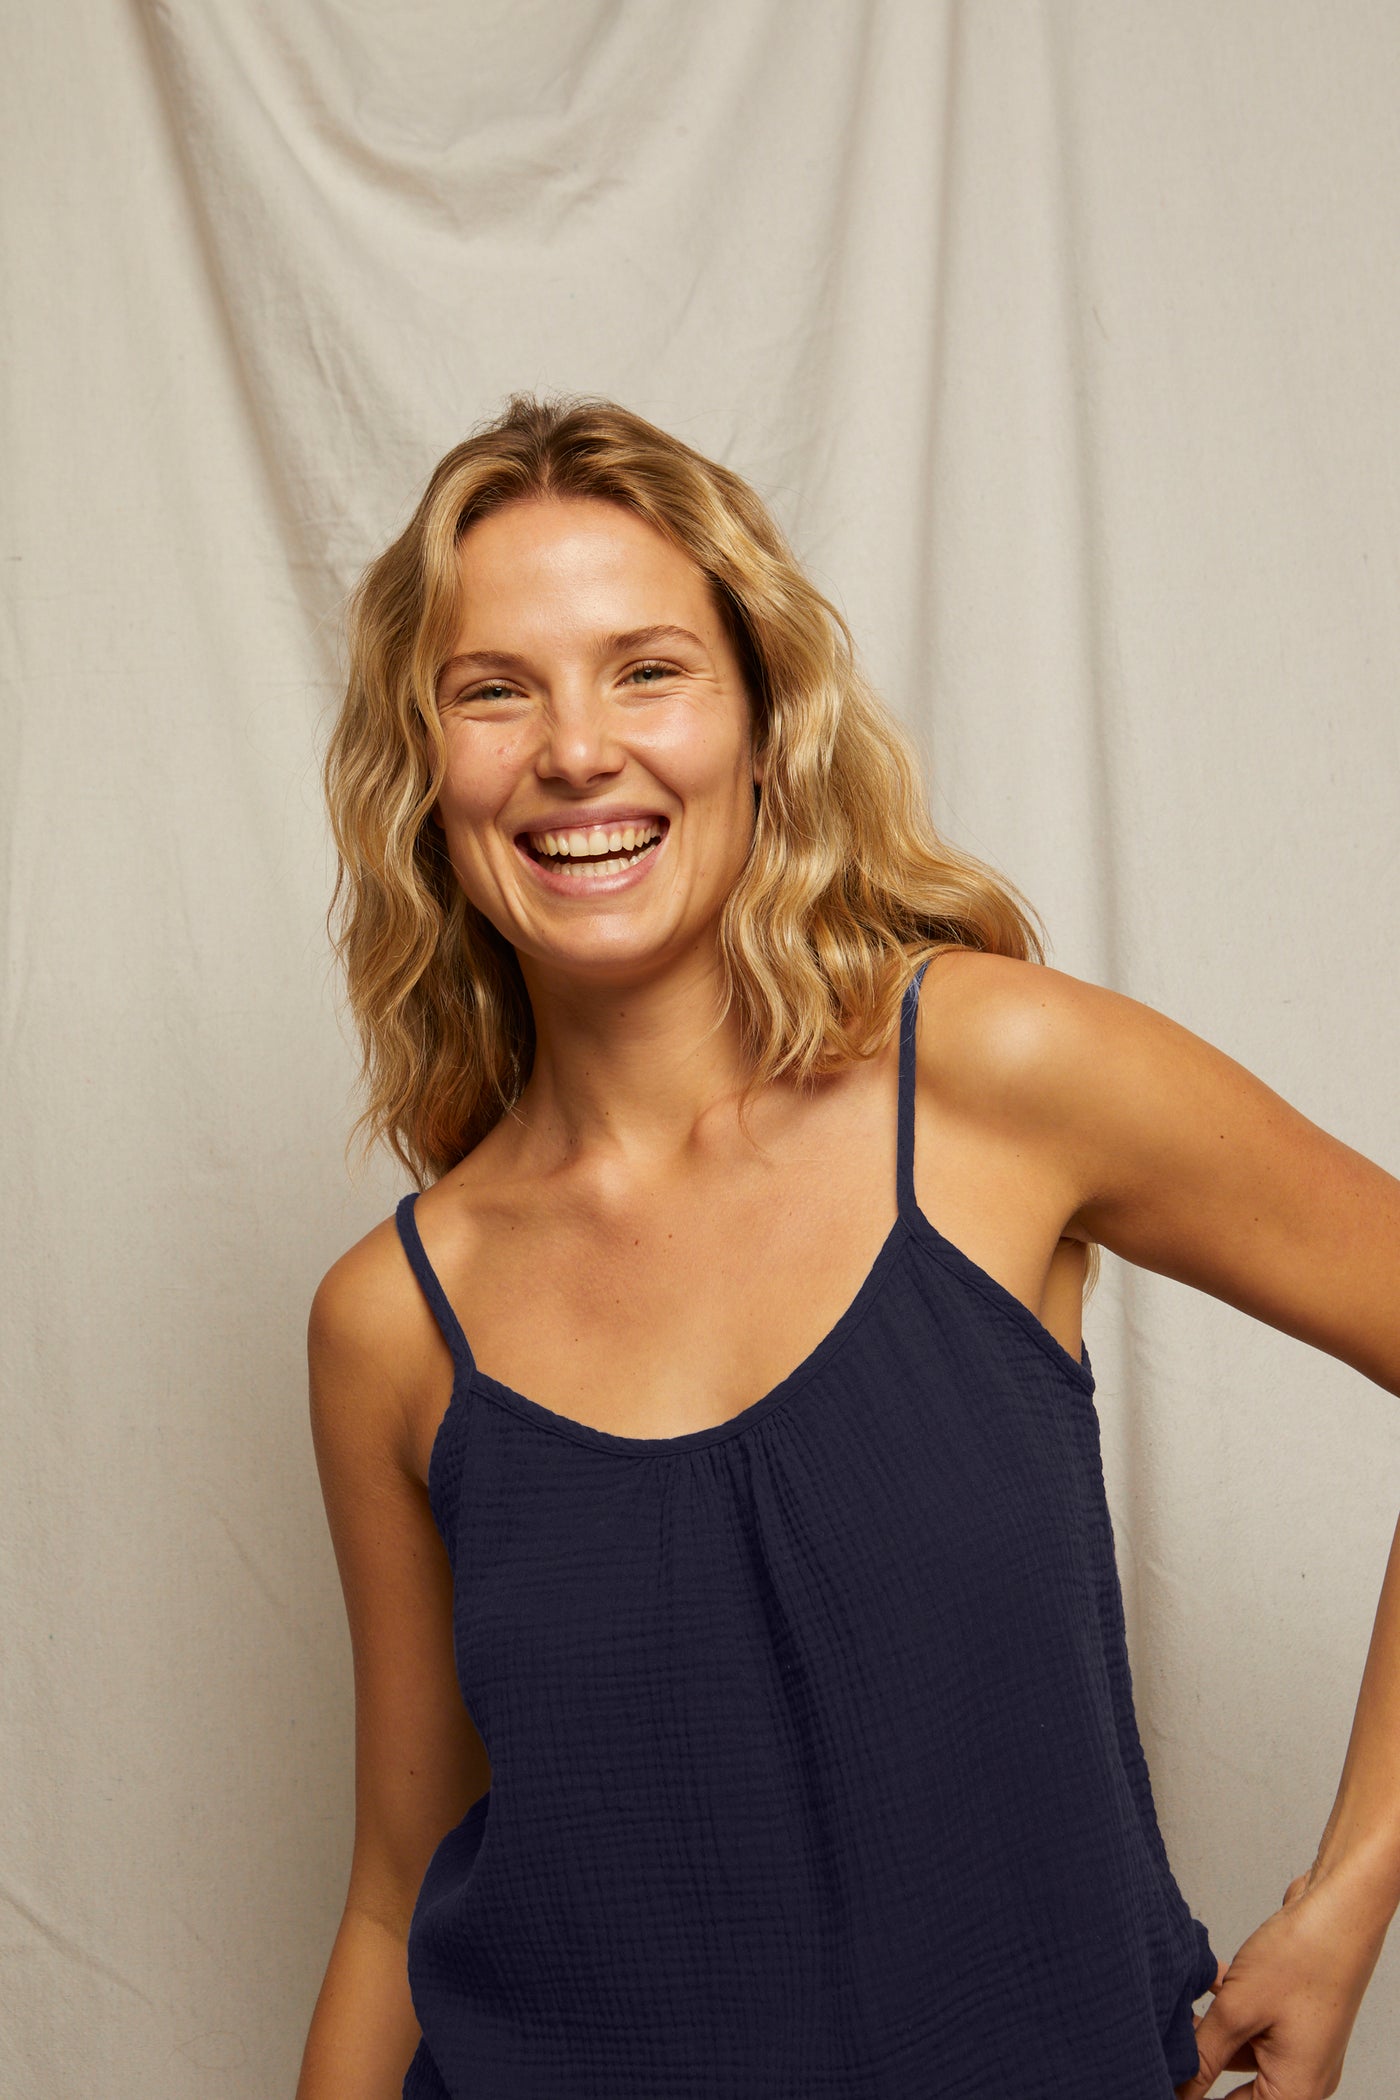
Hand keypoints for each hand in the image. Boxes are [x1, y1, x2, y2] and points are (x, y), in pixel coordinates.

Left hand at [1173, 1856, 1390, 2098]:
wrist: (1341, 1904)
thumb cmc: (1305, 1958)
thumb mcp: (1239, 2010)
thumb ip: (1203, 2055)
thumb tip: (1178, 2088)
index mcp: (1296, 2089)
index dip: (1197, 2097)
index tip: (1166, 2077)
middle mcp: (1301, 2072)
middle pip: (1237, 2084)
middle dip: (1200, 2059)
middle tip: (1165, 2037)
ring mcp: (1297, 2040)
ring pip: (1239, 2046)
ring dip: (1209, 2028)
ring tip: (1175, 2006)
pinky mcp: (1290, 2010)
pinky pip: (1250, 2019)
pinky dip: (1225, 2004)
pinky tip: (1201, 1979)